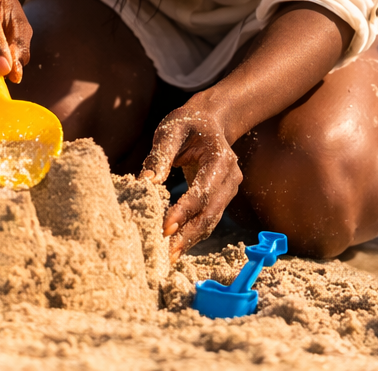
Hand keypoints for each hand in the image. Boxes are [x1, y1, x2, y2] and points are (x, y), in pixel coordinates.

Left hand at [138, 102, 242, 256]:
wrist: (209, 121)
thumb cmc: (187, 124)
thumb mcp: (171, 130)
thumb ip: (160, 155)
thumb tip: (147, 182)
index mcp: (220, 158)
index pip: (203, 191)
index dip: (184, 211)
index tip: (165, 227)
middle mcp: (230, 177)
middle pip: (211, 212)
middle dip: (189, 234)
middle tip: (166, 252)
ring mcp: (229, 189)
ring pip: (211, 220)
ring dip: (190, 239)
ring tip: (168, 256)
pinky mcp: (221, 198)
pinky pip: (208, 219)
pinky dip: (193, 233)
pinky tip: (175, 245)